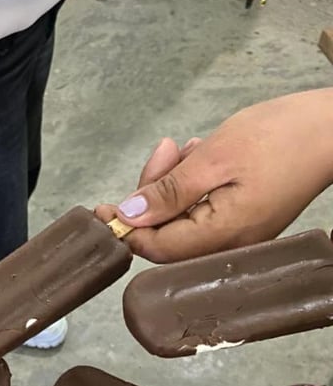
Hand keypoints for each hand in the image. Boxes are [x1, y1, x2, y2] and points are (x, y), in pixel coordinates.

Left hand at [95, 88, 332, 261]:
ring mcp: (239, 236)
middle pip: (166, 236)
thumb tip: (127, 218)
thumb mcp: (214, 158)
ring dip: (173, 184)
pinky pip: (203, 211)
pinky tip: (200, 155)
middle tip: (164, 152)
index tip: (104, 207)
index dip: (126, 230)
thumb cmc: (281, 136)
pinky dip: (193, 185)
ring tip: (186, 149)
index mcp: (221, 237)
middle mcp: (229, 247)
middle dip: (153, 195)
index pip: (155, 249)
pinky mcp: (245, 221)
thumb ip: (168, 192)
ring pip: (182, 221)